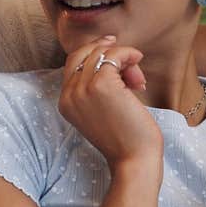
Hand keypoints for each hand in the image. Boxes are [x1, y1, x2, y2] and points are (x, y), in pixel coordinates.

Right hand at [58, 37, 160, 170]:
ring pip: (101, 53)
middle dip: (110, 54)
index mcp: (65, 102)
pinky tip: (140, 77)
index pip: (73, 62)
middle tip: (131, 65)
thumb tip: (112, 55)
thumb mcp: (101, 112)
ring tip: (138, 82)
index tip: (113, 46)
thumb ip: (96, 88)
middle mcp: (69, 93)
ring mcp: (83, 88)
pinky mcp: (102, 84)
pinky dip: (130, 56)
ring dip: (125, 60)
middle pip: (84, 53)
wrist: (133, 160)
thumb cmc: (125, 139)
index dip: (94, 51)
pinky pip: (115, 55)